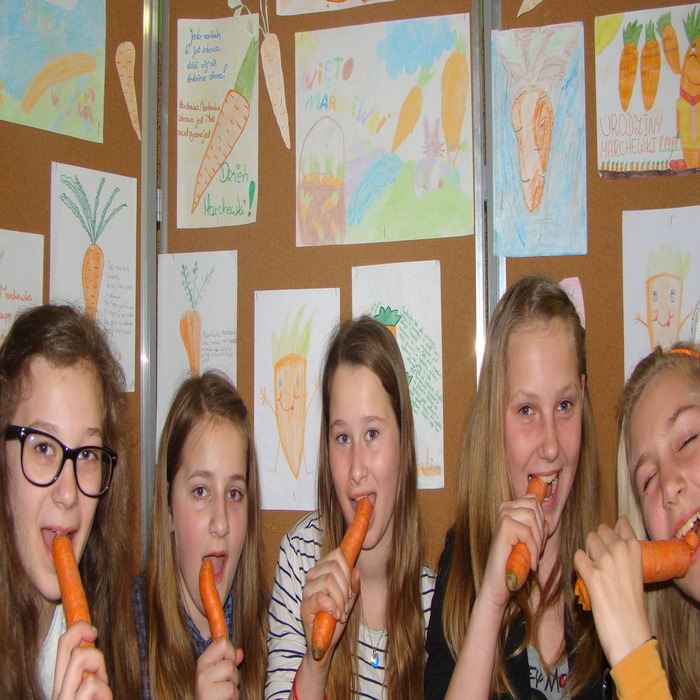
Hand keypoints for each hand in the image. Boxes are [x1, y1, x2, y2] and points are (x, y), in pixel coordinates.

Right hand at [52, 621, 111, 699]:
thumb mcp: (91, 691)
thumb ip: (90, 674)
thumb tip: (96, 646)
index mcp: (63, 685)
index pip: (63, 646)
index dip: (77, 628)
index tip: (93, 631)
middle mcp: (58, 690)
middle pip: (64, 642)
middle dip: (80, 629)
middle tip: (94, 634)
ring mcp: (63, 698)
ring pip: (79, 656)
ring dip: (99, 667)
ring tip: (102, 689)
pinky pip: (91, 683)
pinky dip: (105, 692)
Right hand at [194, 637, 242, 699]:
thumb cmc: (216, 694)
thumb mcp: (221, 675)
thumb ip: (229, 661)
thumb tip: (240, 652)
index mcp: (203, 662)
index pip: (221, 642)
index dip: (230, 652)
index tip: (227, 664)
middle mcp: (201, 671)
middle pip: (229, 658)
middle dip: (233, 672)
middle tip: (225, 684)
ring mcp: (203, 683)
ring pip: (231, 672)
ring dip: (233, 685)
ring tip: (224, 693)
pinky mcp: (209, 695)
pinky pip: (231, 689)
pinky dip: (232, 696)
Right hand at [300, 547, 360, 666]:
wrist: (326, 641)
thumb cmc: (337, 616)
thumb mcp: (350, 599)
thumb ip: (353, 584)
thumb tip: (355, 570)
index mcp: (323, 570)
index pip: (336, 554)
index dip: (347, 568)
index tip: (350, 586)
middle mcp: (312, 576)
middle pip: (334, 567)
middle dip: (346, 586)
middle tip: (347, 603)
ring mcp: (306, 590)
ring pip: (328, 580)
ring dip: (340, 599)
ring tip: (342, 611)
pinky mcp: (304, 605)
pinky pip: (321, 597)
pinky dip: (333, 607)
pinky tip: (336, 615)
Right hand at [480, 493, 546, 609]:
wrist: (500, 583)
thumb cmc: (514, 562)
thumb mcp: (530, 542)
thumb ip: (537, 529)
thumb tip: (548, 520)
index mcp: (510, 507)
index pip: (533, 499)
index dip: (541, 520)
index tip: (537, 541)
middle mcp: (504, 508)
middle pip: (535, 507)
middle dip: (541, 531)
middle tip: (535, 551)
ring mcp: (502, 516)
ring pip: (532, 516)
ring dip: (538, 540)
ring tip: (533, 556)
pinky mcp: (504, 527)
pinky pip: (528, 533)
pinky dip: (534, 550)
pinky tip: (531, 563)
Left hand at [574, 517, 651, 666]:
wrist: (630, 633)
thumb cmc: (632, 606)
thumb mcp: (635, 574)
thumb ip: (625, 556)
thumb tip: (609, 541)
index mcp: (635, 551)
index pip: (621, 525)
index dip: (612, 531)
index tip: (609, 539)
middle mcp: (621, 550)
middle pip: (600, 531)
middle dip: (597, 543)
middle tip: (600, 562)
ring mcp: (606, 561)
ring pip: (588, 540)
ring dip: (588, 553)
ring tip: (594, 570)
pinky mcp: (592, 574)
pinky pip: (578, 556)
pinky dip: (579, 566)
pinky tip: (586, 578)